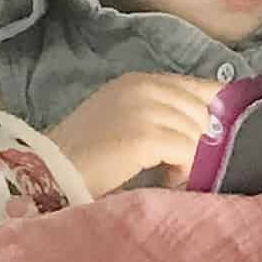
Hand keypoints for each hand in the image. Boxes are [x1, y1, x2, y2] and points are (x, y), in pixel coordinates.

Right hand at [46, 72, 217, 194]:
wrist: (49, 174)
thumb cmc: (80, 159)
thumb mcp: (120, 122)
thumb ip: (156, 115)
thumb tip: (203, 130)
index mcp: (137, 81)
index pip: (196, 86)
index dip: (212, 110)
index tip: (212, 137)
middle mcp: (143, 87)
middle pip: (200, 110)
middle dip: (197, 140)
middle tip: (176, 165)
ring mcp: (145, 109)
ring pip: (196, 132)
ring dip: (188, 158)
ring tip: (166, 175)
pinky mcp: (146, 135)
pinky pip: (187, 151)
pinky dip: (182, 170)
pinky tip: (165, 181)